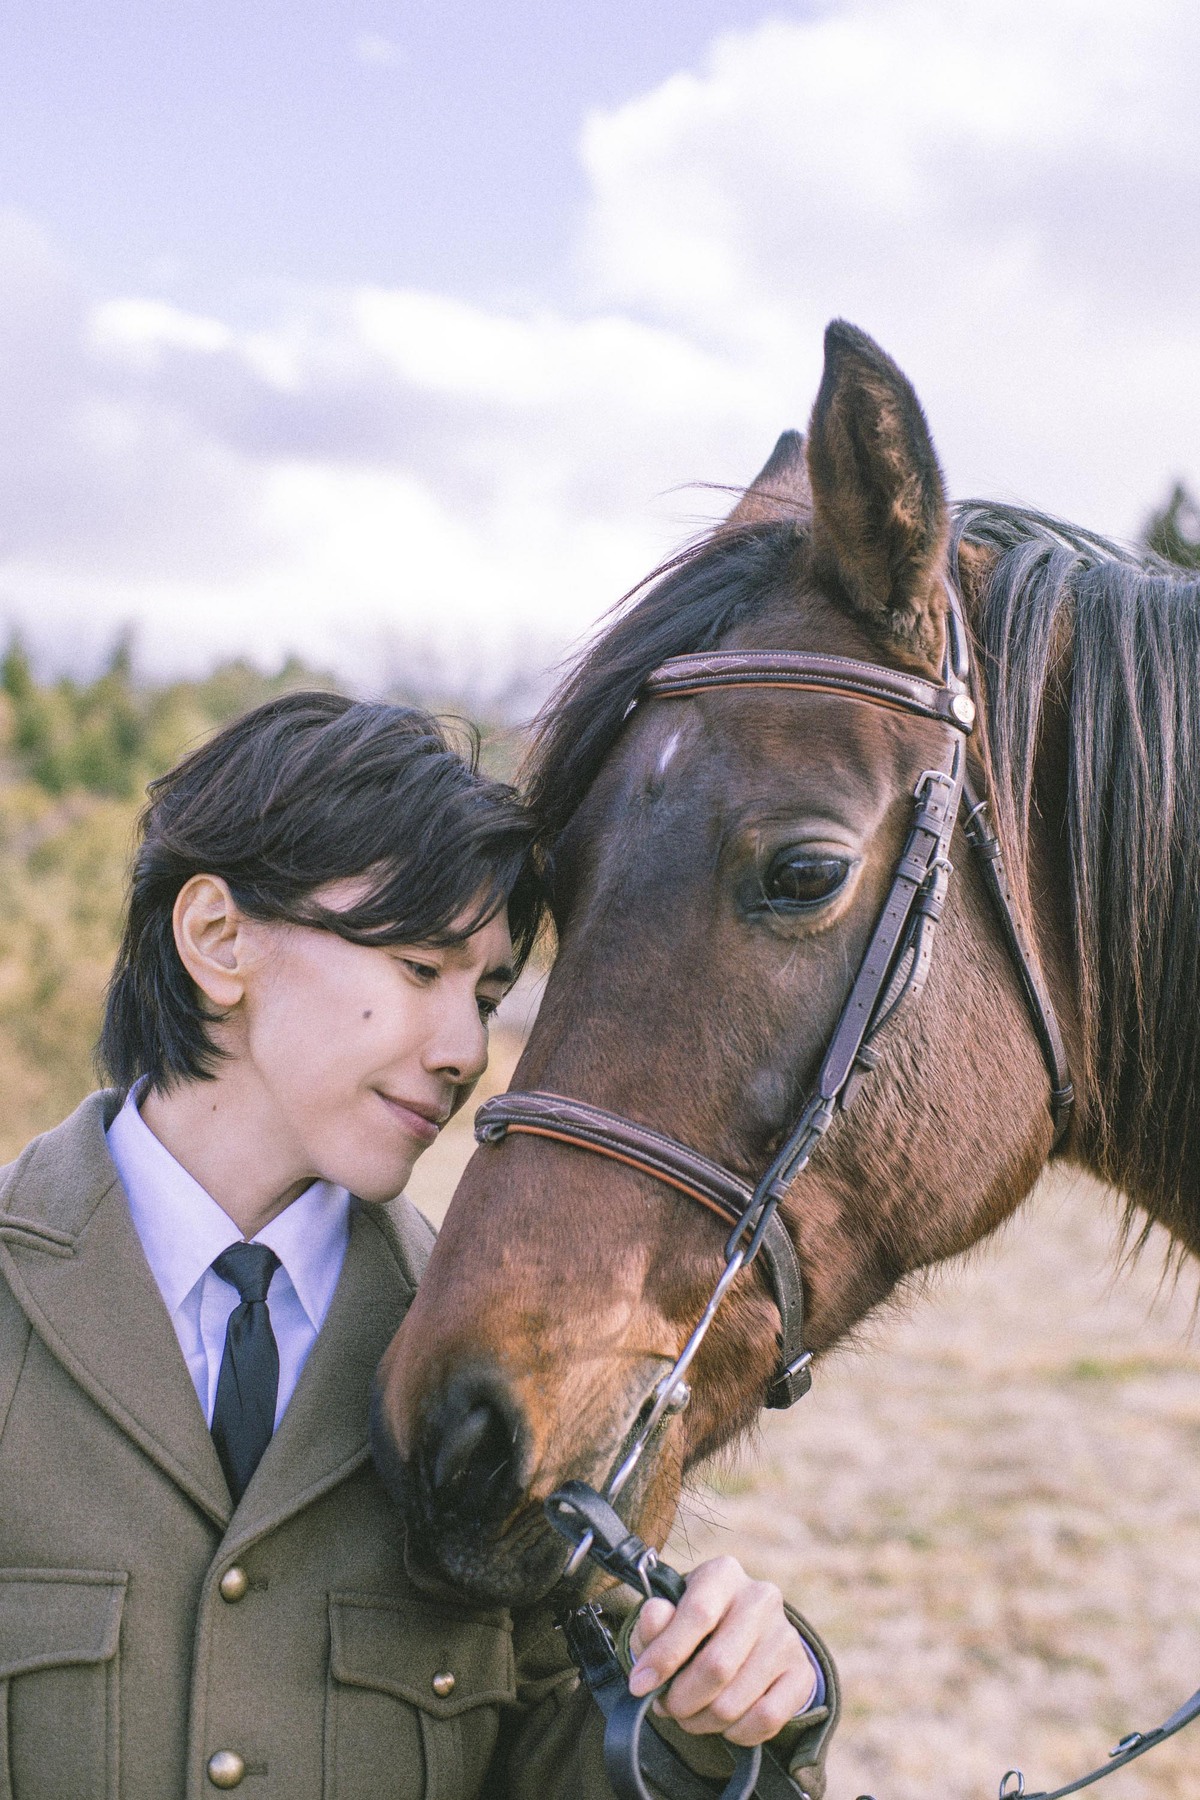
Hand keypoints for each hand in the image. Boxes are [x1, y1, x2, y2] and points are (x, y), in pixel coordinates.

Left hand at [627, 1555, 816, 1746]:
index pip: (697, 1614)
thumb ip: (654, 1619)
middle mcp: (761, 1598)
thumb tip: (655, 1618)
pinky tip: (724, 1722)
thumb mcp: (668, 1616)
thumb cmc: (695, 1627)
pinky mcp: (802, 1673)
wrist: (745, 1637)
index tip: (640, 1685)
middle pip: (717, 1666)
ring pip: (735, 1701)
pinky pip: (765, 1720)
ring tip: (691, 1714)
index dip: (665, 1656)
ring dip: (703, 1720)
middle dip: (681, 1699)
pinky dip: (736, 1732)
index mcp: (723, 1574)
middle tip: (668, 1707)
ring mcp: (786, 1636)